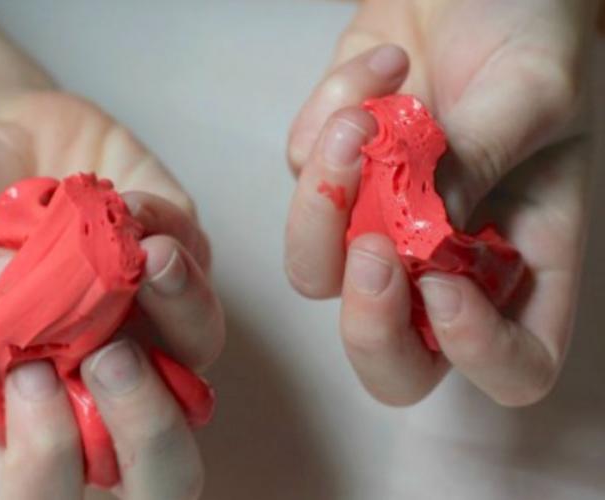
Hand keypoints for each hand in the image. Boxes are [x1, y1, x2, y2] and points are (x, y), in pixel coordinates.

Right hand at [0, 91, 224, 498]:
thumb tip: (7, 287)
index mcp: (15, 411)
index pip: (47, 491)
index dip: (48, 460)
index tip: (29, 377)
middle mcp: (91, 384)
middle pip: (157, 471)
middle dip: (150, 430)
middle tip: (112, 358)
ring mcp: (146, 330)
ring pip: (199, 367)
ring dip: (184, 314)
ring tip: (143, 258)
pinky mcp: (177, 272)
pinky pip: (201, 277)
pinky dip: (173, 242)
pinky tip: (126, 208)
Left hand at [285, 0, 596, 405]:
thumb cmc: (528, 24)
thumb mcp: (531, 89)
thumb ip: (481, 165)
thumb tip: (419, 238)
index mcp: (524, 252)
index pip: (514, 364)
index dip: (476, 351)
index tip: (443, 284)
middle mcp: (446, 255)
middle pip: (392, 359)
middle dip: (368, 322)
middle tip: (372, 246)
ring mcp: (377, 220)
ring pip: (316, 275)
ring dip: (323, 205)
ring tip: (365, 122)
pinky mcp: (330, 176)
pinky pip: (301, 176)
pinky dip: (327, 118)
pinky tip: (381, 65)